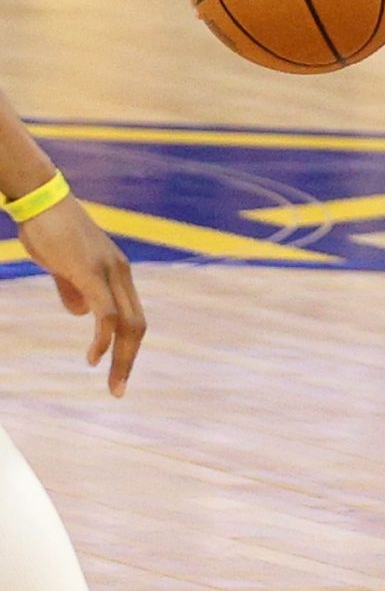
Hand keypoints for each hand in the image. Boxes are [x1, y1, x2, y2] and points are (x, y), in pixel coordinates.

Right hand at [16, 196, 145, 396]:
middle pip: (138, 325)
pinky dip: (104, 338)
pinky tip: (95, 357)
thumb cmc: (49, 230)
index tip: (117, 372)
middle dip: (130, 360)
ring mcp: (109, 272)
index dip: (128, 347)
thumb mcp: (64, 265)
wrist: (41, 200)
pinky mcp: (91, 272)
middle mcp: (121, 273)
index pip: (134, 316)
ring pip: (128, 323)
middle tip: (118, 390)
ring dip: (121, 357)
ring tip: (112, 382)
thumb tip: (79, 313)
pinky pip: (106, 312)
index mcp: (118, 273)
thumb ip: (73, 289)